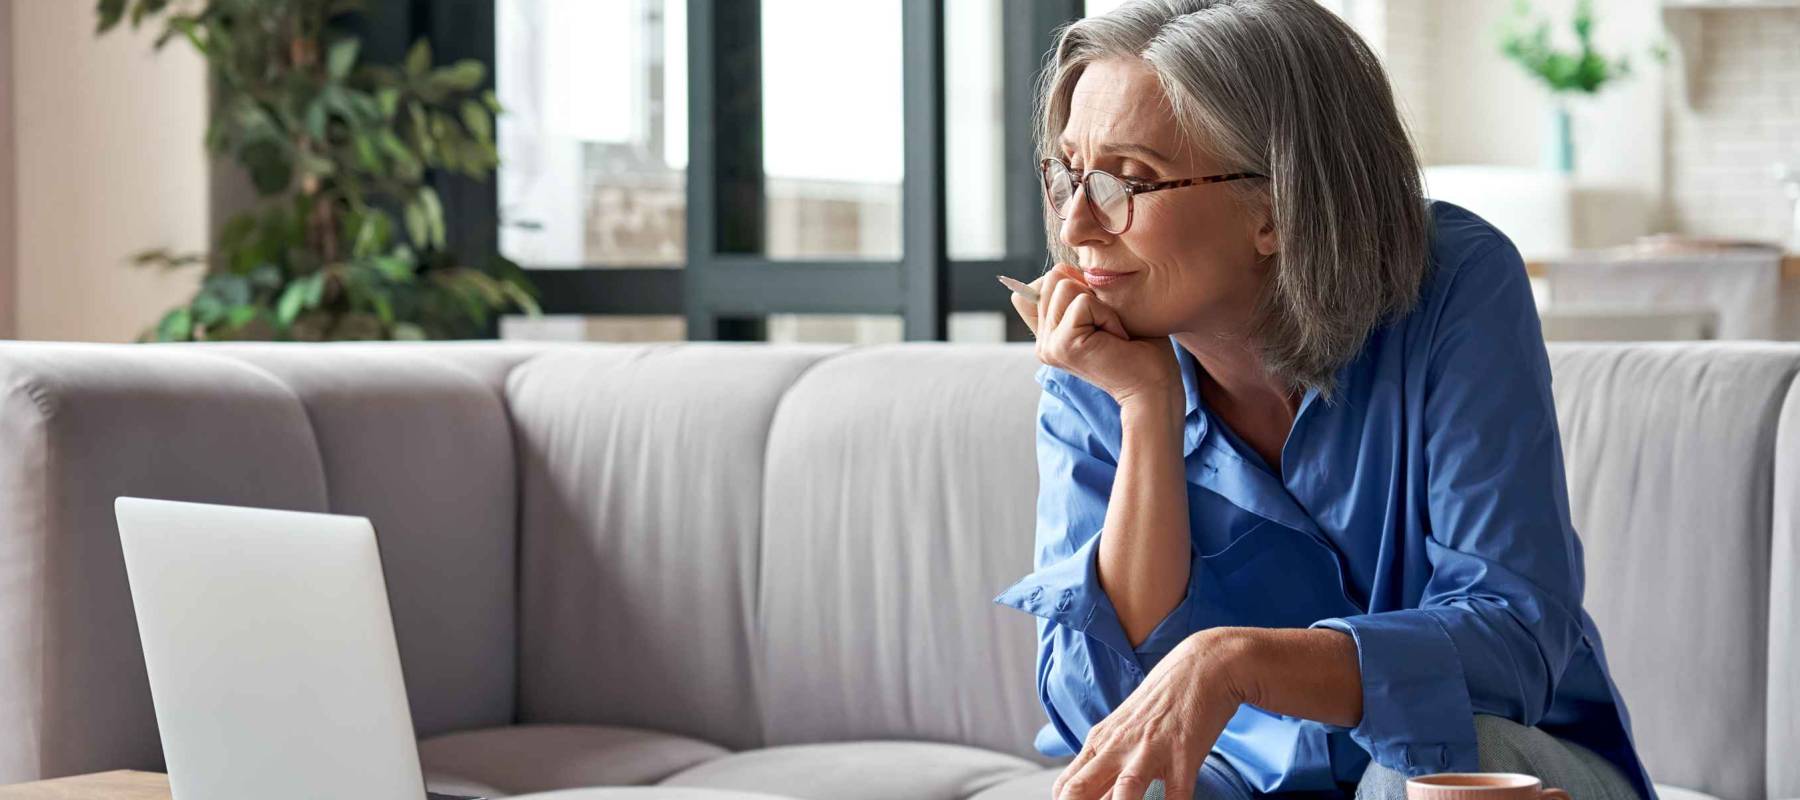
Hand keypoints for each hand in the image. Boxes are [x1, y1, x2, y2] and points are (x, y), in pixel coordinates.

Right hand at [1011, 263, 1179, 407]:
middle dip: (1089, 293)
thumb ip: (1076, 294)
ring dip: (1100, 304)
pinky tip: (1116, 339)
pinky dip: (1108, 315)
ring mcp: (1048, 346)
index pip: (1035, 287)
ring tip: (1112, 333)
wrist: (1154, 386)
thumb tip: (1062, 268)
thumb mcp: (1103, 312)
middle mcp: (1043, 343)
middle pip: (1052, 278)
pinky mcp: (1062, 345)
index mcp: (1048, 336)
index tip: (1097, 317)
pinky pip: (1083, 301)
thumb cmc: (1139, 349)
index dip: (1069, 285)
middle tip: (1108, 327)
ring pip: (1064, 284)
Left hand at [1052, 629, 1249, 799]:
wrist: (1203, 667)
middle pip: (1079, 790)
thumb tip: (1096, 799)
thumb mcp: (1125, 730)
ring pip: (1124, 794)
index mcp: (1100, 742)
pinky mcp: (1184, 755)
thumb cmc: (1162, 702)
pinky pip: (1176, 796)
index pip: (1065, 786)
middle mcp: (1118, 747)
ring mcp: (1150, 751)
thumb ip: (1109, 767)